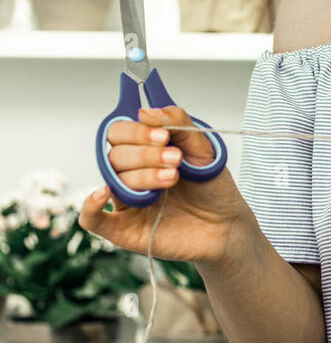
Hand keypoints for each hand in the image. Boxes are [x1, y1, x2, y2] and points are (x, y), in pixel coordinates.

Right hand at [78, 105, 251, 266]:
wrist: (227, 225)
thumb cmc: (212, 187)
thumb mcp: (203, 148)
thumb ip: (177, 123)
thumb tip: (144, 112)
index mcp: (144, 151)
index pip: (119, 132)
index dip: (137, 132)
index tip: (164, 136)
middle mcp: (130, 174)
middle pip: (116, 155)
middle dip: (146, 155)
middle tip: (176, 159)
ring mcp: (126, 201)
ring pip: (115, 181)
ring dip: (143, 176)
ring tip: (174, 177)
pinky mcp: (125, 230)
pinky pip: (93, 220)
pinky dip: (90, 206)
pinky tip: (104, 193)